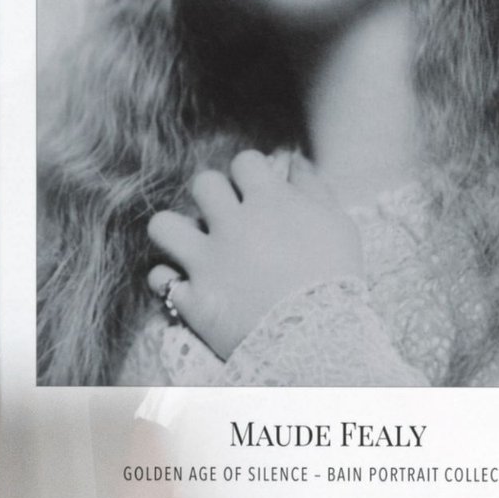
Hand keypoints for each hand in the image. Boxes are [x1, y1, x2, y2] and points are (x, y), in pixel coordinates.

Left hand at [146, 152, 364, 362]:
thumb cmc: (336, 276)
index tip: (261, 191)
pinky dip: (170, 278)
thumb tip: (295, 162)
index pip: (245, 162)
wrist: (319, 336)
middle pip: (203, 183)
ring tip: (193, 242)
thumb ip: (314, 188)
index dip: (253, 174)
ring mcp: (207, 261)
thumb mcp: (338, 224)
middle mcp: (231, 223)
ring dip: (177, 229)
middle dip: (216, 194)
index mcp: (269, 201)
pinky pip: (160, 278)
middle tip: (231, 215)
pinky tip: (189, 280)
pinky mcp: (192, 297)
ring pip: (164, 225)